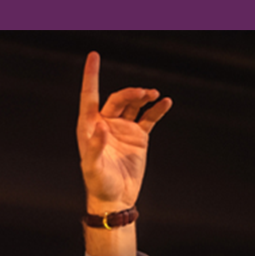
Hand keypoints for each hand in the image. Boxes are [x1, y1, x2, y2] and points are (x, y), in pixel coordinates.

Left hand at [77, 51, 170, 212]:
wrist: (117, 199)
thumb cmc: (100, 185)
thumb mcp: (93, 169)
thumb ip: (94, 148)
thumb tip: (101, 127)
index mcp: (90, 127)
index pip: (89, 96)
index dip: (91, 76)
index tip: (93, 56)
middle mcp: (106, 124)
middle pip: (118, 99)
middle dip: (131, 93)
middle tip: (145, 93)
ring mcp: (123, 129)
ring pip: (134, 105)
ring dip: (144, 97)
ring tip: (156, 95)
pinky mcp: (138, 137)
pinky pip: (148, 118)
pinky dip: (157, 110)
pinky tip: (165, 103)